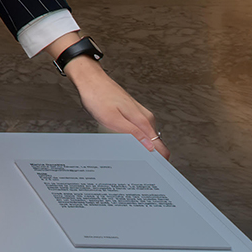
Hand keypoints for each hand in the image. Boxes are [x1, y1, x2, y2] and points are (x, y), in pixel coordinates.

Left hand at [47, 33, 168, 159]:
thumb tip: (151, 147)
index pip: (161, 147)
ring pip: (145, 137)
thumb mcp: (112, 119)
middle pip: (154, 144)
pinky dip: (131, 138)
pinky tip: (120, 139)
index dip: (160, 162)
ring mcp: (138, 114)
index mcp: (143, 120)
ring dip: (138, 147)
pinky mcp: (131, 112)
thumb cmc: (97, 96)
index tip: (154, 172)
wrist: (90, 79)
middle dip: (147, 156)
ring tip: (124, 153)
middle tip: (133, 165)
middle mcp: (145, 117)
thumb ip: (133, 134)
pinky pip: (137, 130)